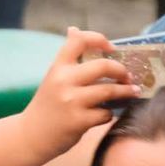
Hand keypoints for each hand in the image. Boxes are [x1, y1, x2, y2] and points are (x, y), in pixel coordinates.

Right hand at [19, 28, 138, 157]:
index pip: (79, 41)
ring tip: (134, 92)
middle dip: (122, 70)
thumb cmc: (47, 104)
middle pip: (103, 66)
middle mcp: (63, 81)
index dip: (99, 39)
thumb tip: (74, 29)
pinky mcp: (78, 122)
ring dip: (126, 91)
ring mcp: (71, 101)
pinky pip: (105, 114)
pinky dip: (110, 113)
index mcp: (58, 67)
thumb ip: (67, 59)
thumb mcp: (53, 77)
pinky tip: (106, 113)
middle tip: (129, 75)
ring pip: (109, 90)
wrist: (30, 136)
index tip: (112, 49)